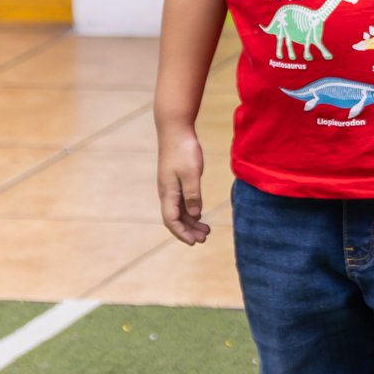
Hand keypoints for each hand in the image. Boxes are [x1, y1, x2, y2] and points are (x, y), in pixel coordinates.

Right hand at [156, 126, 209, 244]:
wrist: (175, 130)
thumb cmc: (183, 151)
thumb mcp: (191, 173)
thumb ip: (192, 195)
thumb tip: (194, 215)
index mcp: (168, 192)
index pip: (171, 220)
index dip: (182, 233)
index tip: (194, 242)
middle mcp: (167, 192)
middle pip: (175, 218)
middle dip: (188, 231)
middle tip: (204, 238)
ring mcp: (170, 186)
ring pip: (179, 210)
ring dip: (191, 222)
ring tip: (206, 230)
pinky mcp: (175, 180)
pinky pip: (181, 201)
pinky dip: (190, 210)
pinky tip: (199, 214)